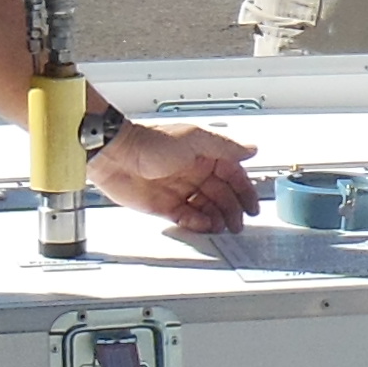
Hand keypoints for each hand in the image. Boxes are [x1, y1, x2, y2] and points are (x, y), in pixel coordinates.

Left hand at [92, 119, 259, 232]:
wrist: (115, 156)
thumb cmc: (149, 142)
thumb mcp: (194, 139)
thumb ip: (224, 146)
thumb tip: (251, 149)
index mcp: (204, 155)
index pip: (232, 175)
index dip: (244, 191)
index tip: (251, 205)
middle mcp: (193, 172)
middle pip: (221, 195)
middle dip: (232, 210)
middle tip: (239, 223)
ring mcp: (179, 190)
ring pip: (206, 208)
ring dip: (217, 218)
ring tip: (224, 227)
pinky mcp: (165, 206)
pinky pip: (187, 217)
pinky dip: (198, 223)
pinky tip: (205, 226)